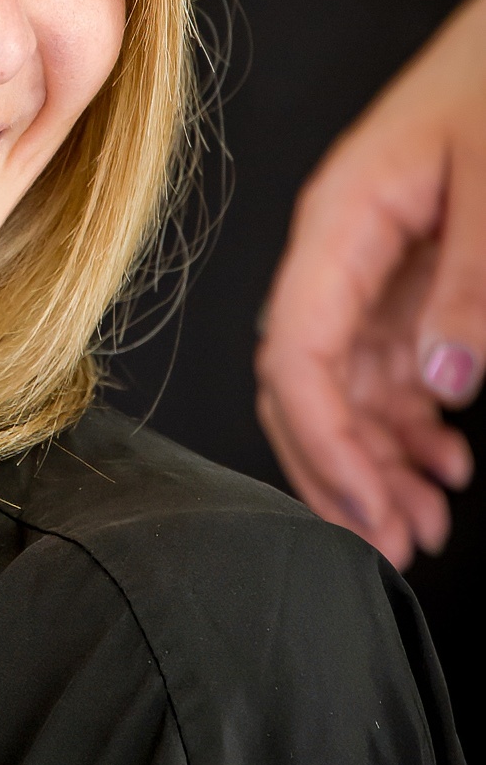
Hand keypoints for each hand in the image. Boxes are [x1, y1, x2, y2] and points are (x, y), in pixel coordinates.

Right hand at [256, 0, 485, 567]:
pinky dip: (408, 419)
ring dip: (377, 457)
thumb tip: (441, 386)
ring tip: (429, 518)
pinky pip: (384, 360)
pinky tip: (447, 455)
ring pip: (344, 383)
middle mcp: (341, 248)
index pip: (296, 353)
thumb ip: (467, 284)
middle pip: (304, 381)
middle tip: (400, 544)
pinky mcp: (405, 268)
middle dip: (341, 470)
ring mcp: (371, 260)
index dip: (323, 445)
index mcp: (342, 221)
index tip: (369, 514)